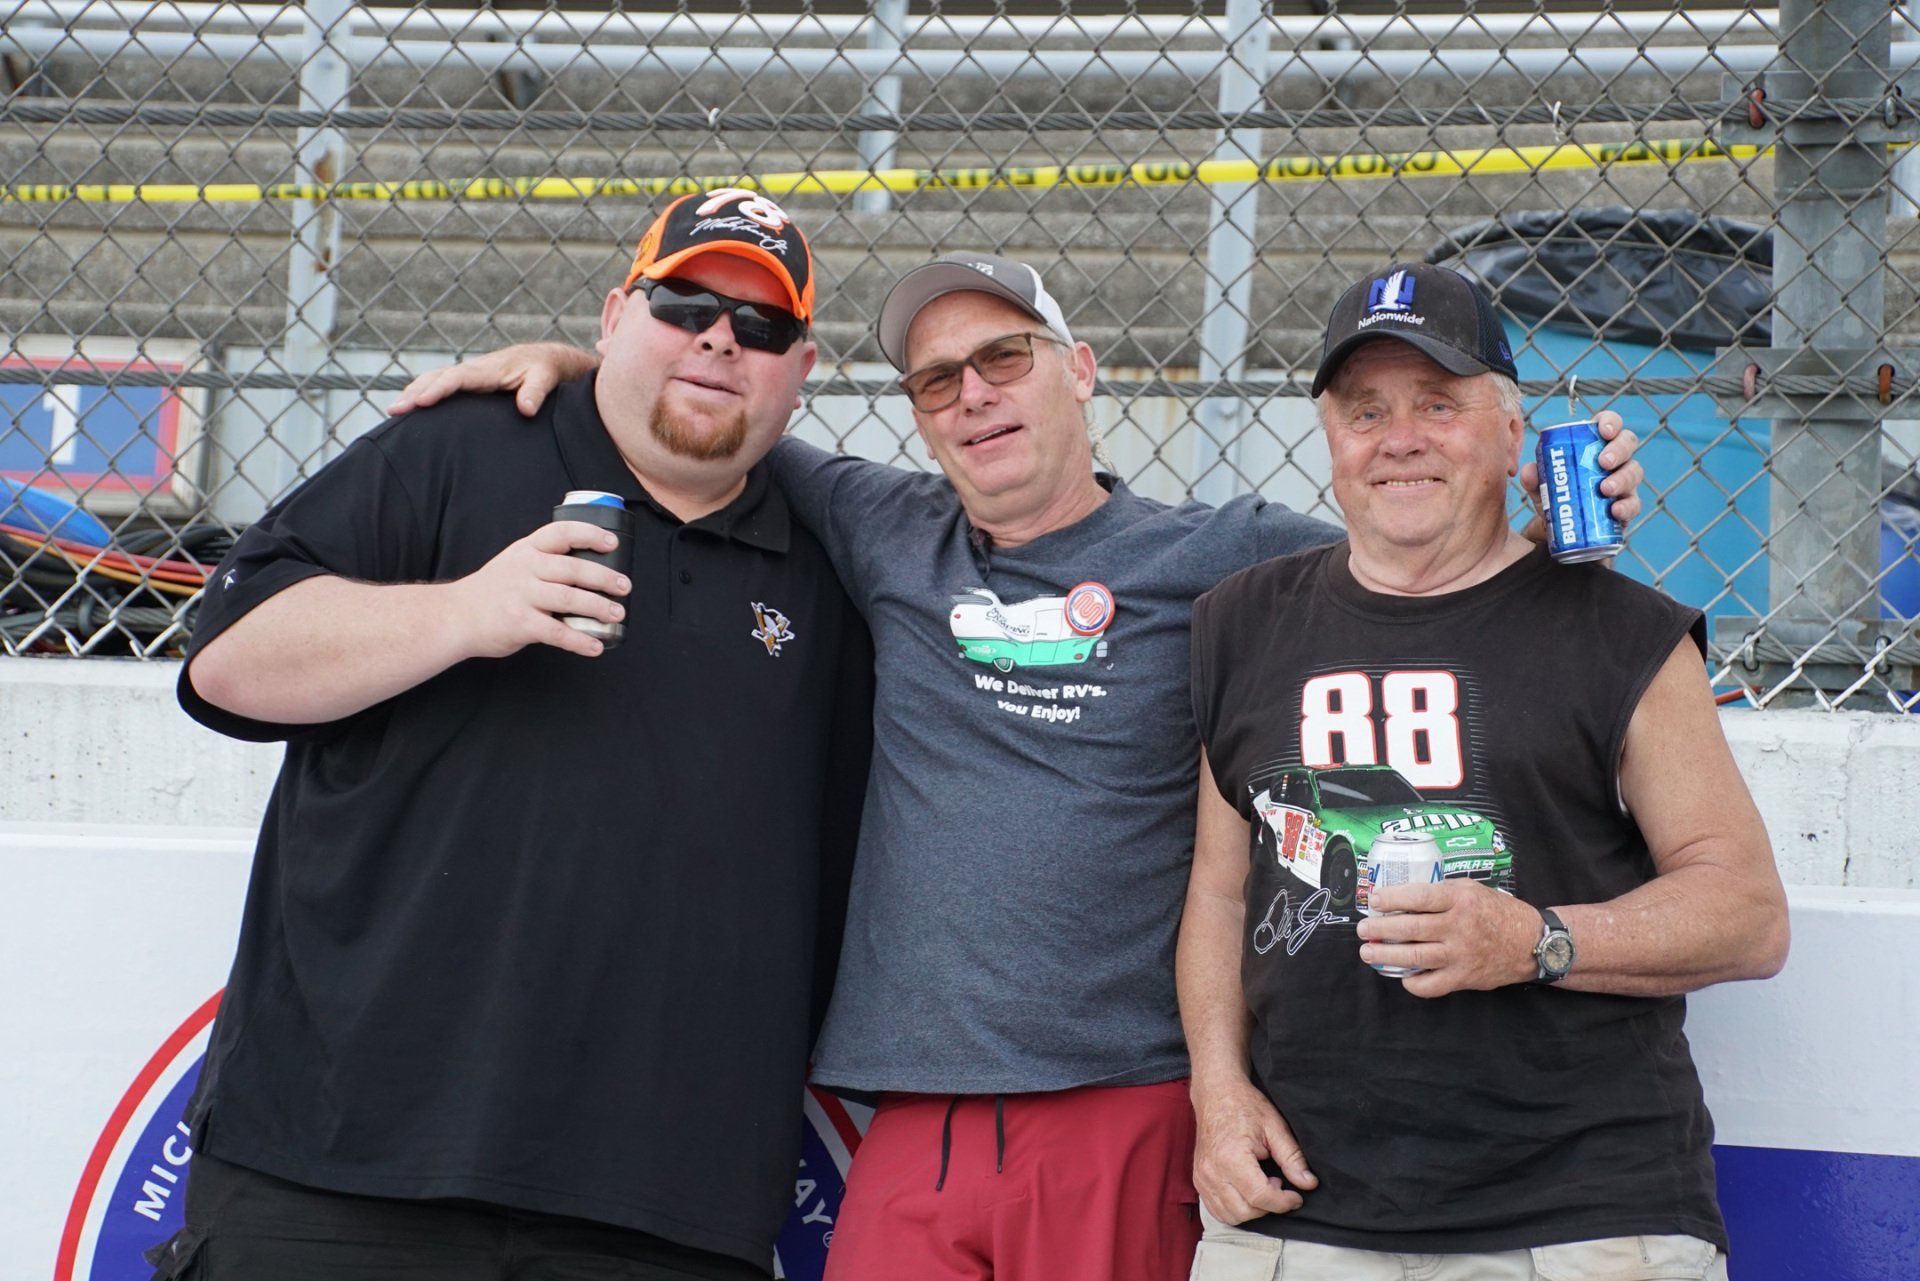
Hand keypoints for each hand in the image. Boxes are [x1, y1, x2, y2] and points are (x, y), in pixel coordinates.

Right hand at [387, 342, 598, 417]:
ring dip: (412, 394)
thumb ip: (535, 392)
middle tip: (394, 411)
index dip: (438, 390)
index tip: (420, 402)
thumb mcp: (545, 379)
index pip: (457, 378)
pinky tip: (408, 409)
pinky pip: (438, 386)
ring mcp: (466, 376)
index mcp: (487, 370)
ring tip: (393, 412)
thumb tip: (526, 409)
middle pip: (437, 379)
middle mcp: (472, 370)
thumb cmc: (543, 370)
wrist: (543, 359)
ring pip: (432, 381)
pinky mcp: (466, 383)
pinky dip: (420, 393)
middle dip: (414, 393)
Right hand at [446, 521, 629, 659]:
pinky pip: (558, 633)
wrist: (454, 617)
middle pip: (573, 568)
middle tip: (624, 586)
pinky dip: (580, 641)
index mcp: (527, 550)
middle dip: (604, 577)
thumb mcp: (514, 563)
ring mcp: (522, 596)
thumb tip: (590, 572)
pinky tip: (596, 647)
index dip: (590, 534)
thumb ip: (544, 562)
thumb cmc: (491, 591)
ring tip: (617, 614)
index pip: (562, 532)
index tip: (612, 542)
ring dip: (599, 607)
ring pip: (570, 598)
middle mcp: (525, 569)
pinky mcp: (520, 624)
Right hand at [1190, 1075, 1317, 1223]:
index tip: (1296, 1196)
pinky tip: (1247, 1192)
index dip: (1283, 1202)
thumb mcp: (1275, 1127)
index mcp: (1231, 1156)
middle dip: (1269, 1205)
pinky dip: (1235, 1210)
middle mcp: (1212, 1171)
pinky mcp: (1198, 1180)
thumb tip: (1309, 1183)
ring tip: (1262, 1185)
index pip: (1260, 1196)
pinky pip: (1217, 1210)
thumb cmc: (1245, 1105)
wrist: (1216, 1093)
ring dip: (1252, 1210)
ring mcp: (1202, 1177)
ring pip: (1231, 1215)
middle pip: (1245, 1211)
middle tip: (1279, 1183)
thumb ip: (1292, 1158)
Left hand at [1355, 878, 1541, 997]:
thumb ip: (1441, 892)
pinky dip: (1413, 983)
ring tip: (1368, 952)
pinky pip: (1431, 985)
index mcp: (1460, 899)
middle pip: (1410, 929)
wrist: (1531, 942)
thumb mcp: (1471, 889)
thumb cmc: (1497, 911)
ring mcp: (1461, 954)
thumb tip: (1401, 897)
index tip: (1374, 900)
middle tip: (1362, 930)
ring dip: (1386, 956)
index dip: (1392, 899)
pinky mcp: (1464, 977)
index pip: (1418, 897)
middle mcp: (1459, 926)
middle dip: (1380, 929)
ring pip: (1416, 957)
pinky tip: (1402, 976)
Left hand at [1518, 409, 1643, 540]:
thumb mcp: (1543, 486)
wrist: (1566, 526)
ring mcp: (1625, 481)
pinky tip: (1615, 511)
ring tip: (1605, 489)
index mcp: (1595, 444)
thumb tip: (1528, 470)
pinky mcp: (1628, 505)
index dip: (1611, 422)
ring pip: (1634, 472)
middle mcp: (1616, 458)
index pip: (1610, 422)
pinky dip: (1626, 507)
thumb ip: (1535, 477)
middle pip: (1628, 443)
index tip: (1604, 431)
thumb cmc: (1558, 493)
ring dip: (1622, 478)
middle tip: (1603, 462)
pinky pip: (1634, 503)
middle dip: (1619, 450)